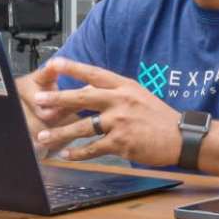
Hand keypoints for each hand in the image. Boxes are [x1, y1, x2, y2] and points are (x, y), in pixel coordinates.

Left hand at [25, 57, 182, 165]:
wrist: (180, 137)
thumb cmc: (158, 116)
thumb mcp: (138, 95)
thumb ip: (113, 93)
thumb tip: (86, 91)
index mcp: (124, 86)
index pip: (94, 74)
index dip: (73, 68)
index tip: (54, 63)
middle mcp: (120, 101)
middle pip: (83, 98)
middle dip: (57, 99)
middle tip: (38, 101)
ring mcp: (120, 122)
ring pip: (83, 127)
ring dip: (60, 132)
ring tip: (43, 136)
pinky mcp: (121, 143)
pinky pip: (93, 148)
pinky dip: (77, 153)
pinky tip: (66, 155)